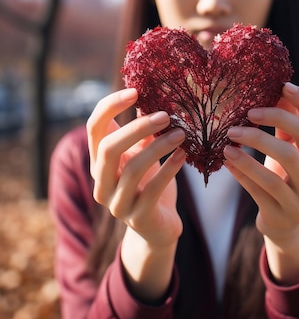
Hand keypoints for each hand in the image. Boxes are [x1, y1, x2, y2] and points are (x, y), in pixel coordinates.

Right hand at [87, 88, 185, 299]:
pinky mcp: (138, 218)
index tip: (135, 91)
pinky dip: (169, 170)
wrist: (156, 228)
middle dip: (137, 129)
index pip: (94, 128)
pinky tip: (184, 154)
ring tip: (182, 133)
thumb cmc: (149, 183)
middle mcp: (101, 182)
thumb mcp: (144, 153)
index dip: (110, 106)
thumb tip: (153, 93)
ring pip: (132, 169)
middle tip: (165, 115)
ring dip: (159, 147)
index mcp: (99, 161)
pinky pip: (152, 190)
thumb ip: (144, 130)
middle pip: (108, 148)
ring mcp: (116, 203)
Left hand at [224, 82, 298, 283]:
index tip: (281, 86)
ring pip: (282, 163)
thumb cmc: (283, 177)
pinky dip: (242, 171)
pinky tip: (226, 160)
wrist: (283, 224)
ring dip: (252, 144)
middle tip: (247, 112)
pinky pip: (260, 188)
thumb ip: (286, 124)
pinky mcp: (284, 214)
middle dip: (275, 118)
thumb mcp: (288, 150)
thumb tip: (279, 88)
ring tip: (229, 135)